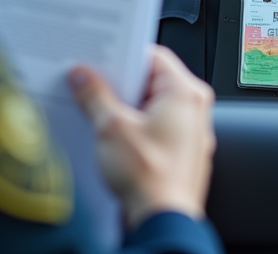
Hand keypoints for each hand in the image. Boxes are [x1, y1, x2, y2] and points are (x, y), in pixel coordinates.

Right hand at [68, 45, 215, 229]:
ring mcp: (190, 133)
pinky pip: (157, 128)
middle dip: (121, 85)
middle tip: (94, 86)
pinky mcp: (181, 152)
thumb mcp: (111, 128)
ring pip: (153, 106)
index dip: (122, 55)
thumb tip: (83, 76)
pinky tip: (114, 137)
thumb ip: (94, 95)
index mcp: (185, 93)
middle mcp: (194, 109)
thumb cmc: (150, 179)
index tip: (100, 59)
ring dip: (126, 109)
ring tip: (101, 115)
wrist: (162, 221)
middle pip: (152, 81)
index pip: (152, 56)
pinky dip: (136, 128)